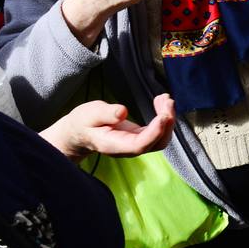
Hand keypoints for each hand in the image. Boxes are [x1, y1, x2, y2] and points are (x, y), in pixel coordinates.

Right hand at [40, 93, 175, 161]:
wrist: (80, 132)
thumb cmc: (84, 122)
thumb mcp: (89, 114)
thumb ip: (105, 114)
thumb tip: (123, 112)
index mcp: (114, 145)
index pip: (140, 145)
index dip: (155, 132)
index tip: (163, 116)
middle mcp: (128, 148)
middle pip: (157, 143)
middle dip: (167, 123)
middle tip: (168, 101)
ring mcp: (136, 144)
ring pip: (161, 138)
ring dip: (168, 118)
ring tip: (165, 99)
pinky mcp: (141, 137)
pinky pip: (158, 130)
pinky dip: (164, 116)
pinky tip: (161, 101)